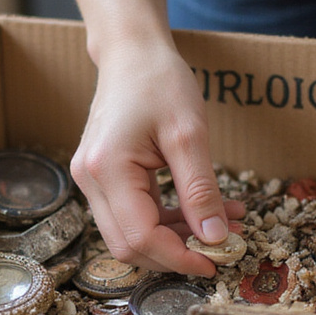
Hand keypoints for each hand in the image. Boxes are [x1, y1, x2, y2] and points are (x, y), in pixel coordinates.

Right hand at [70, 39, 244, 276]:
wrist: (132, 54)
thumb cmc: (159, 81)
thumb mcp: (190, 134)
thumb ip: (201, 190)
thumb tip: (215, 238)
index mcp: (106, 168)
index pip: (140, 236)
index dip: (179, 257)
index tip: (217, 260)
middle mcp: (89, 180)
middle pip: (130, 244)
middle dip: (178, 253)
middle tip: (224, 246)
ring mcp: (91, 181)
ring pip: (132, 233)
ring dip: (177, 238)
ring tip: (226, 225)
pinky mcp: (101, 179)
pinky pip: (133, 214)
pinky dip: (168, 220)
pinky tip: (204, 212)